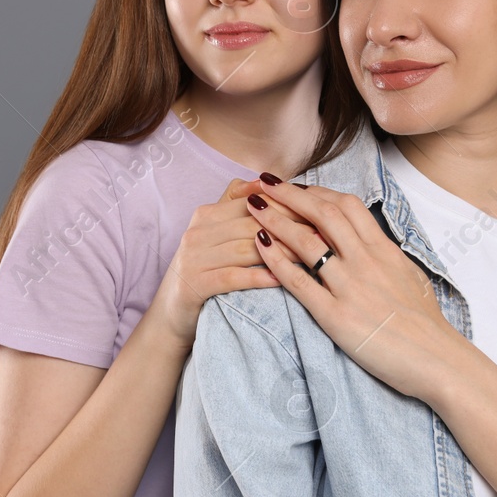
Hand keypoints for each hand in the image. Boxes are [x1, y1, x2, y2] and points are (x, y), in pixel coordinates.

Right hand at [152, 178, 307, 345]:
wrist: (171, 315)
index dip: (287, 206)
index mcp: (206, 214)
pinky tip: (282, 280)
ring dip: (282, 252)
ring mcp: (193, 257)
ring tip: (312, 257)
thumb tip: (264, 181)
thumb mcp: (215, 235)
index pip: (253, 203)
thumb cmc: (204, 272)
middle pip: (253, 223)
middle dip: (291, 228)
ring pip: (246, 248)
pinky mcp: (194, 283)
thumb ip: (235, 206)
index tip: (319, 212)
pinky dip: (259, 276)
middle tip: (325, 234)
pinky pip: (232, 276)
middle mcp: (198, 231)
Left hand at [244, 175, 465, 402]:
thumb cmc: (425, 324)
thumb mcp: (410, 277)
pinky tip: (259, 246)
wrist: (438, 360)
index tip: (296, 187)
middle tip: (264, 184)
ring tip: (254, 207)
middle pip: (323, 213)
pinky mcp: (336, 316)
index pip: (347, 205)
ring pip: (307, 241)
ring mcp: (350, 287)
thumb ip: (385, 255)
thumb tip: (369, 240)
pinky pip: (299, 281)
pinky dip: (276, 259)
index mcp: (385, 250)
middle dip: (289, 194)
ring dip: (276, 220)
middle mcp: (366, 262)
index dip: (317, 191)